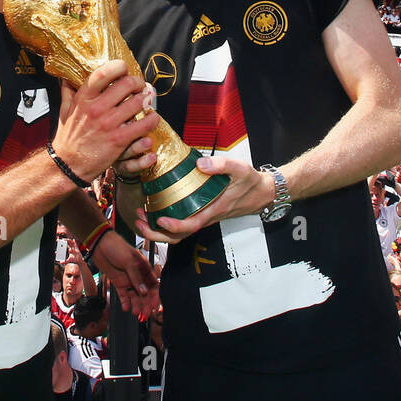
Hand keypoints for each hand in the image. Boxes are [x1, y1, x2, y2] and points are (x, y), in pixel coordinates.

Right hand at [53, 62, 158, 181]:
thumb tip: (67, 77)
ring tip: (147, 101)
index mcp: (83, 99)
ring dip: (146, 100)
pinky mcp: (119, 139)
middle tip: (140, 87)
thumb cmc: (68, 137)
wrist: (68, 165)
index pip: (103, 73)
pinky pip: (143, 124)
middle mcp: (96, 109)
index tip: (124, 69)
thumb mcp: (64, 110)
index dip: (118, 67)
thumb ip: (68, 91)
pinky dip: (152, 119)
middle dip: (138, 83)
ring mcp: (108, 124)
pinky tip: (152, 118)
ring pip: (138, 102)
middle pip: (126, 84)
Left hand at [90, 230, 159, 319]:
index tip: (155, 305)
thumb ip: (136, 277)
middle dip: (146, 304)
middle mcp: (138, 276)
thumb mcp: (129, 261)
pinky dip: (126, 302)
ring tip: (136, 313)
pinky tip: (126, 308)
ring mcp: (128, 280)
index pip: (153, 285)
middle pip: (145, 294)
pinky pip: (124, 295)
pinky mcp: (118, 283)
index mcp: (144, 268)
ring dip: (137, 305)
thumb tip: (144, 292)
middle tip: (145, 314)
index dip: (155, 296)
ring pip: (135, 296)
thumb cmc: (117, 247)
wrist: (100, 245)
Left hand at [133, 156, 275, 244]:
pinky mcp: (202, 214)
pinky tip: (156, 208)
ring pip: (178, 233)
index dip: (173, 226)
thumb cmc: (250, 182)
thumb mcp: (240, 169)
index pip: (190, 226)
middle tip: (139, 220)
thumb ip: (221, 165)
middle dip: (156, 233)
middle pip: (178, 236)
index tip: (159, 218)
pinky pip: (182, 224)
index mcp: (213, 210)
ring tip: (142, 216)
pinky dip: (166, 222)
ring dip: (158, 229)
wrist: (261, 193)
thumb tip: (200, 163)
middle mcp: (206, 218)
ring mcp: (203, 218)